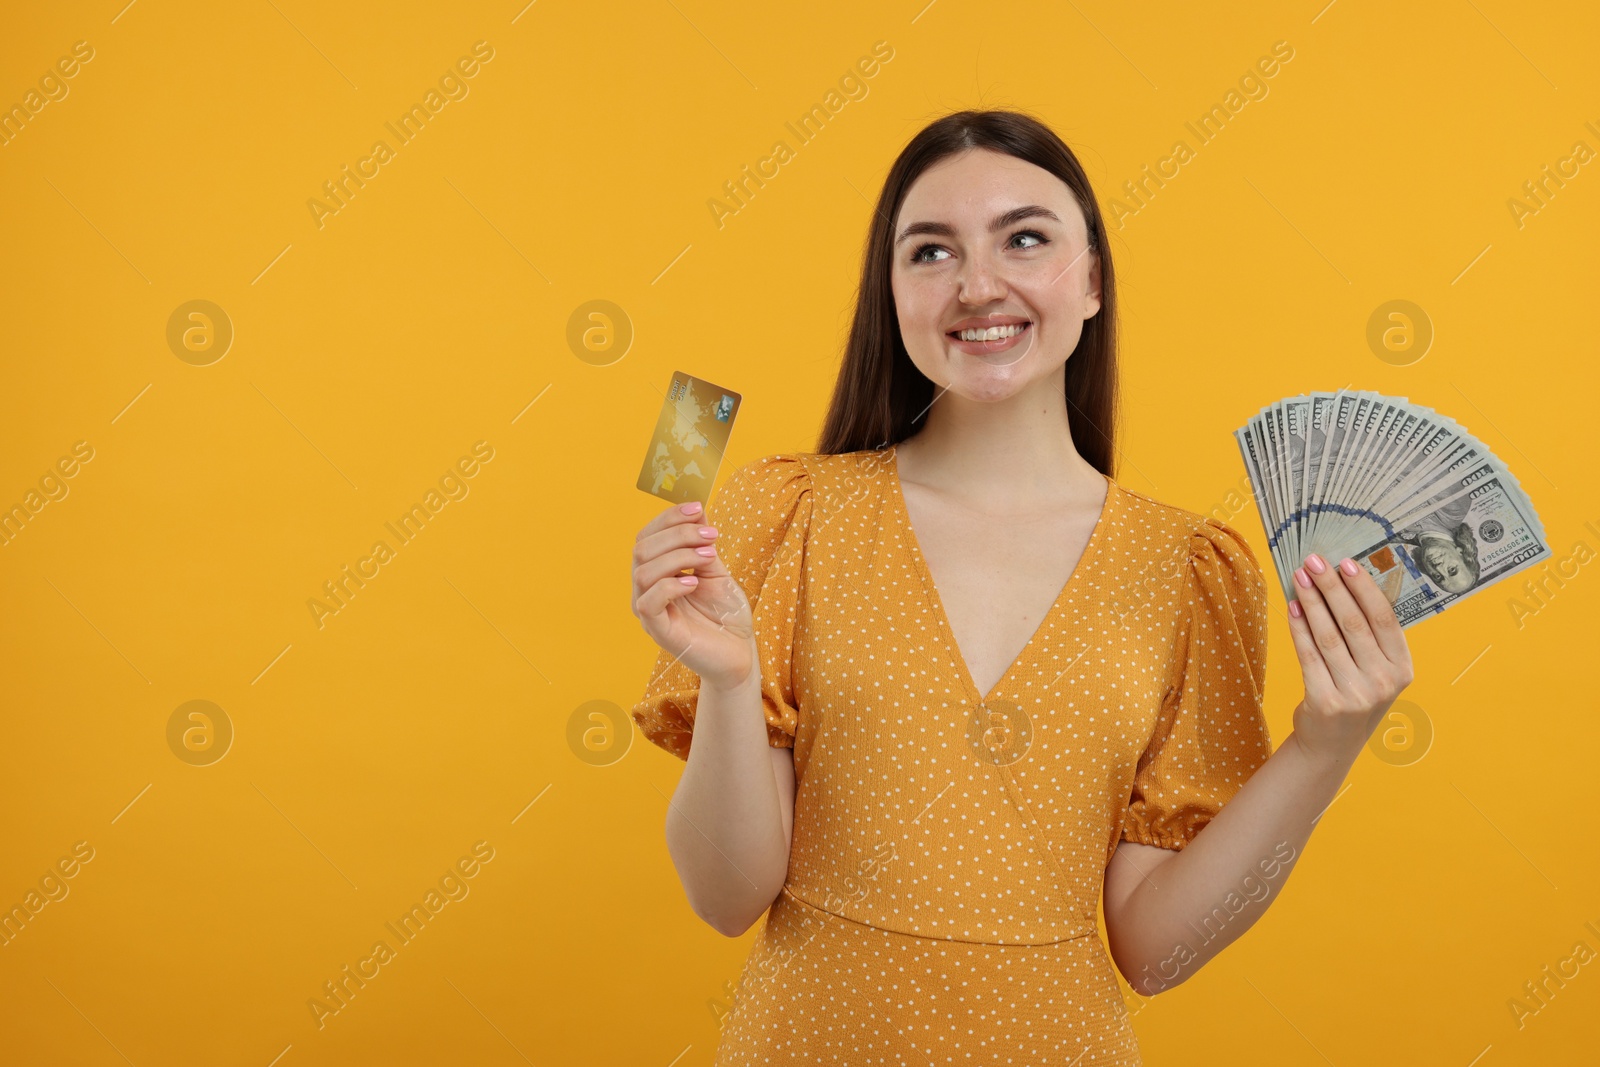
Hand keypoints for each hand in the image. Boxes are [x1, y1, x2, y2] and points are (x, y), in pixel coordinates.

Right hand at [632, 499, 758, 689]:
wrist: (740, 651)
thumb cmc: (726, 614)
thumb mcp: (716, 570)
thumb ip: (702, 544)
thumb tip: (696, 509)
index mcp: (656, 573)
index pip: (647, 536)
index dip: (668, 517)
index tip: (697, 507)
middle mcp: (646, 590)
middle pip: (642, 549)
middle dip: (677, 534)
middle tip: (710, 535)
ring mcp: (649, 612)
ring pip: (643, 572)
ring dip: (678, 556)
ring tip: (710, 557)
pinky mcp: (659, 632)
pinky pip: (648, 603)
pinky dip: (670, 586)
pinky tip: (695, 582)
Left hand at [1286, 552, 1414, 763]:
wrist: (1332, 744)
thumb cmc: (1354, 694)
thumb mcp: (1375, 670)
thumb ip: (1368, 636)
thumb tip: (1342, 582)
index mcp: (1402, 668)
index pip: (1384, 619)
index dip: (1363, 588)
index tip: (1345, 563)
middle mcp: (1383, 682)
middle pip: (1354, 623)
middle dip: (1331, 587)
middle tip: (1314, 561)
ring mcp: (1355, 694)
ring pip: (1328, 635)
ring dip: (1311, 601)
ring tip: (1298, 578)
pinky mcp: (1325, 701)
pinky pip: (1309, 655)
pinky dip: (1299, 627)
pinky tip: (1292, 607)